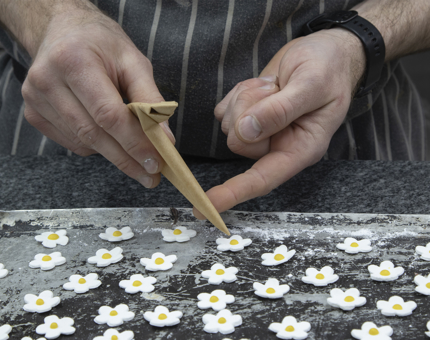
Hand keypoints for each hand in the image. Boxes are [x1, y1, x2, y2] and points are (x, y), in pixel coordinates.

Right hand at [20, 3, 173, 187]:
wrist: (62, 31)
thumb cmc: (102, 45)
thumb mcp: (134, 62)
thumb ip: (150, 98)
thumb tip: (164, 138)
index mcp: (74, 60)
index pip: (108, 114)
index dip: (135, 143)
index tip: (156, 162)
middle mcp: (48, 80)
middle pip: (94, 134)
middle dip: (127, 159)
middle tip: (152, 175)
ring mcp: (36, 100)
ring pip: (83, 143)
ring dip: (114, 154)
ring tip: (137, 157)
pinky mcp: (34, 114)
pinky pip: (72, 143)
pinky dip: (96, 146)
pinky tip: (107, 136)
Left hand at [194, 28, 365, 217]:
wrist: (326, 51)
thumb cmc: (329, 68)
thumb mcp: (313, 84)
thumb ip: (282, 109)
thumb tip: (247, 131)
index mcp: (300, 149)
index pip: (263, 179)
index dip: (234, 193)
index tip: (206, 205)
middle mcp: (278, 145)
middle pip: (238, 143)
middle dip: (249, 110)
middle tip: (274, 89)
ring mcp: (260, 132)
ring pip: (229, 124)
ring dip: (246, 97)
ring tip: (275, 86)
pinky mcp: (247, 115)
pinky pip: (224, 109)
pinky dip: (238, 92)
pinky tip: (263, 85)